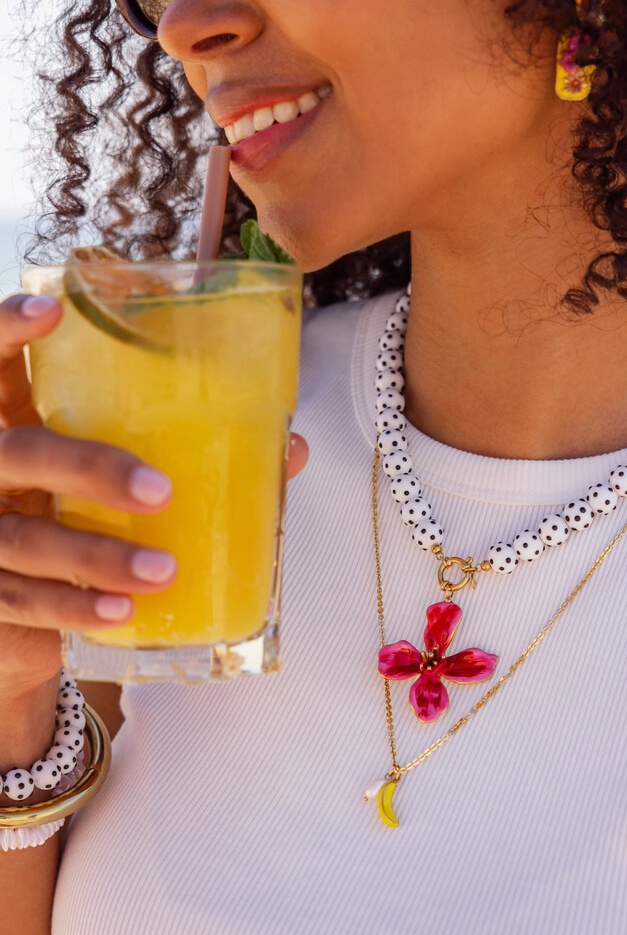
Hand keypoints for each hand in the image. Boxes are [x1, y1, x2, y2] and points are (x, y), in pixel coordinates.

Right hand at [0, 292, 308, 696]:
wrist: (16, 623)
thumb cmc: (75, 527)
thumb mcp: (110, 486)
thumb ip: (188, 458)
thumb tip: (290, 448)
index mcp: (12, 428)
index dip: (6, 335)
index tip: (52, 311)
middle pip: (17, 454)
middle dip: (87, 468)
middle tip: (161, 491)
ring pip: (23, 539)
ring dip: (96, 555)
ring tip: (164, 571)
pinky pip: (20, 601)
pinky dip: (74, 607)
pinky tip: (121, 610)